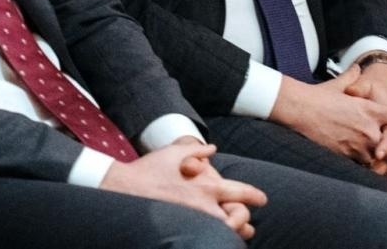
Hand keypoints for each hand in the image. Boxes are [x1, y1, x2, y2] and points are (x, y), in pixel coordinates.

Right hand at [101, 141, 266, 237]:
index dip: (254, 196)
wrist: (124, 188)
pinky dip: (216, 238)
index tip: (262, 199)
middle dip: (245, 220)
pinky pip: (208, 238)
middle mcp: (206, 206)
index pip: (241, 193)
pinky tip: (215, 236)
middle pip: (239, 219)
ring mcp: (195, 222)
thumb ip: (198, 150)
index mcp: (207, 185)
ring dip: (234, 232)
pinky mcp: (183, 230)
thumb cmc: (149, 169)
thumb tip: (213, 148)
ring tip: (238, 233)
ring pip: (226, 233)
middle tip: (248, 222)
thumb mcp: (174, 152)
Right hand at [270, 65, 386, 175]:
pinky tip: (370, 177)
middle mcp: (369, 130)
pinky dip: (368, 173)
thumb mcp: (338, 85)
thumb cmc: (317, 96)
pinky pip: (362, 168)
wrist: (299, 110)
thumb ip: (352, 78)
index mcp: (370, 110)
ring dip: (386, 171)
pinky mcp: (345, 156)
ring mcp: (358, 145)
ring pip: (379, 163)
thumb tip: (357, 68)